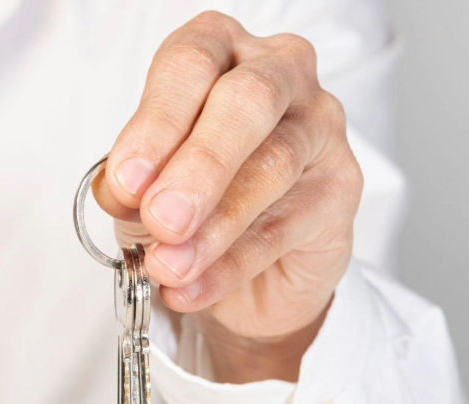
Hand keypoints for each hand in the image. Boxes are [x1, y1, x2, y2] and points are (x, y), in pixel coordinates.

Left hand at [93, 11, 362, 382]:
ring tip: (168, 264)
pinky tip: (191, 287)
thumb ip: (130, 181)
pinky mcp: (341, 188)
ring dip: (213, 226)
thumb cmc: (190, 196)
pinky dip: (230, 266)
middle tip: (161, 218)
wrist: (245, 265)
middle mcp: (277, 73)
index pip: (189, 65)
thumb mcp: (143, 182)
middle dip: (199, 165)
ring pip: (272, 167)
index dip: (156, 123)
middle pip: (248, 100)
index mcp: (217, 52)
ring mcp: (319, 127)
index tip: (128, 180)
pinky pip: (285, 227)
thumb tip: (127, 193)